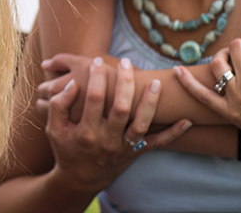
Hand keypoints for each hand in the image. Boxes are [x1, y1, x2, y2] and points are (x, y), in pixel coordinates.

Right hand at [46, 57, 190, 192]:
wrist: (80, 179)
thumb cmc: (66, 148)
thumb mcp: (54, 128)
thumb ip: (59, 105)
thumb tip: (74, 84)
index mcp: (86, 133)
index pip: (94, 100)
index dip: (96, 78)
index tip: (98, 61)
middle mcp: (107, 141)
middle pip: (121, 109)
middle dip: (125, 83)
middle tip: (126, 63)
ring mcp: (124, 148)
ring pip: (141, 124)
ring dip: (151, 104)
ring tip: (157, 82)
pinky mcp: (136, 153)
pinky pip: (158, 143)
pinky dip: (173, 133)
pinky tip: (186, 120)